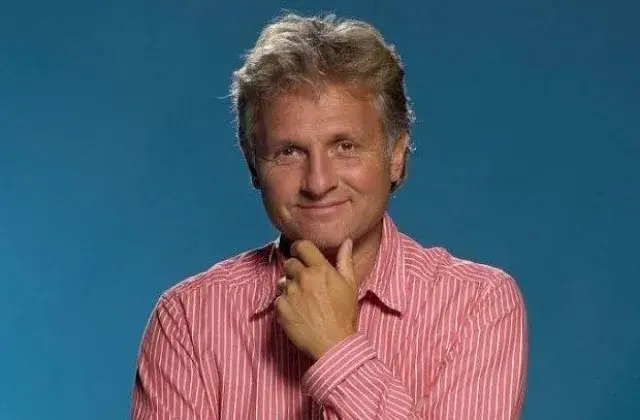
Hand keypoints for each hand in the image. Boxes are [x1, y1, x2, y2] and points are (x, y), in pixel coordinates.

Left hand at [275, 238, 357, 360]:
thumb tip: (346, 241)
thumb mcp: (350, 285)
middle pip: (289, 263)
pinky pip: (278, 299)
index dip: (299, 248)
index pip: (301, 246)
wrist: (333, 345)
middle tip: (305, 282)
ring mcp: (290, 294)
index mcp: (320, 270)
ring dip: (290, 287)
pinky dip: (285, 303)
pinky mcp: (281, 309)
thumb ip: (345, 260)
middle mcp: (303, 279)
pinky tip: (298, 312)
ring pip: (282, 281)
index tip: (300, 253)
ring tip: (303, 300)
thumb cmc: (344, 315)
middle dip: (295, 269)